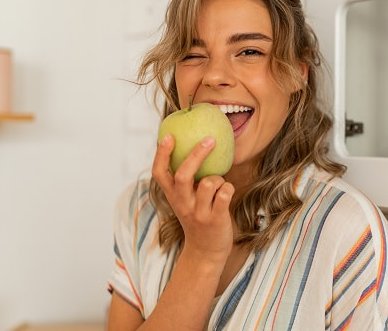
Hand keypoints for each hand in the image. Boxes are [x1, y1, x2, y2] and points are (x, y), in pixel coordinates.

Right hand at [152, 134, 234, 265]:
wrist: (205, 252)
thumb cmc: (198, 217)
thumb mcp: (185, 199)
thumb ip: (186, 179)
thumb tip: (195, 145)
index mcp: (172, 196)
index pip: (159, 172)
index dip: (162, 154)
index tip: (168, 136)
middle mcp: (182, 203)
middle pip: (183, 175)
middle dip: (196, 154)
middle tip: (209, 139)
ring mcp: (198, 212)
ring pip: (209, 183)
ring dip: (219, 178)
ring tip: (219, 184)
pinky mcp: (215, 219)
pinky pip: (225, 194)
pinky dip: (229, 187)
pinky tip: (227, 192)